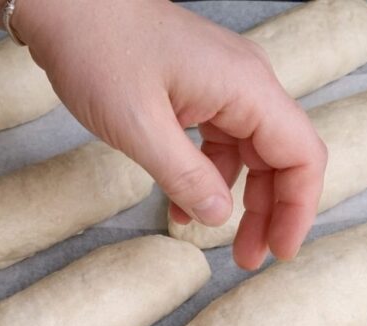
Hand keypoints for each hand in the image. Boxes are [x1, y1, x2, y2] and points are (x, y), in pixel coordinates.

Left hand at [14, 0, 326, 268]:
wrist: (65, 4)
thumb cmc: (98, 50)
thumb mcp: (139, 127)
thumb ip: (185, 177)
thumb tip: (219, 217)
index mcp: (246, 87)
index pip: (301, 155)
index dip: (299, 209)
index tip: (280, 251)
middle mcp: (245, 83)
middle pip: (280, 157)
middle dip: (269, 212)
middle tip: (248, 259)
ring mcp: (222, 84)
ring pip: (249, 152)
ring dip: (236, 199)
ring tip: (217, 242)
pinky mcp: (197, 88)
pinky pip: (218, 139)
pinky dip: (206, 176)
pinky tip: (180, 207)